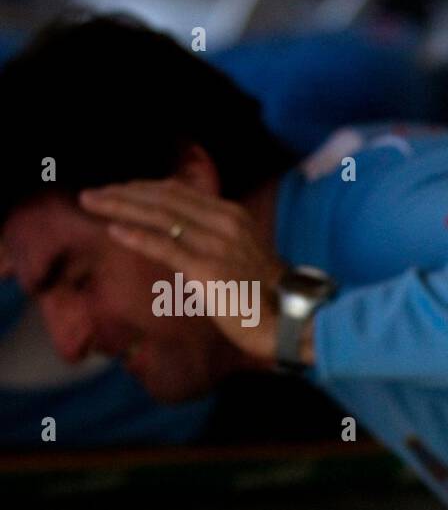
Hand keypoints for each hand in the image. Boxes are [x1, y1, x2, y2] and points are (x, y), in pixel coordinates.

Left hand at [79, 179, 285, 360]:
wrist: (293, 321)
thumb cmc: (268, 297)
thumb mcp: (243, 257)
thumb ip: (215, 243)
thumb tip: (181, 242)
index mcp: (234, 217)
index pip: (180, 193)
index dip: (144, 189)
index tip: (117, 191)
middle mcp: (226, 222)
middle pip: (165, 198)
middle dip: (124, 193)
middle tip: (92, 194)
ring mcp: (218, 244)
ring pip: (160, 216)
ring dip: (120, 207)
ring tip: (92, 203)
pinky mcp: (208, 269)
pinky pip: (166, 247)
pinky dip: (137, 236)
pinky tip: (113, 230)